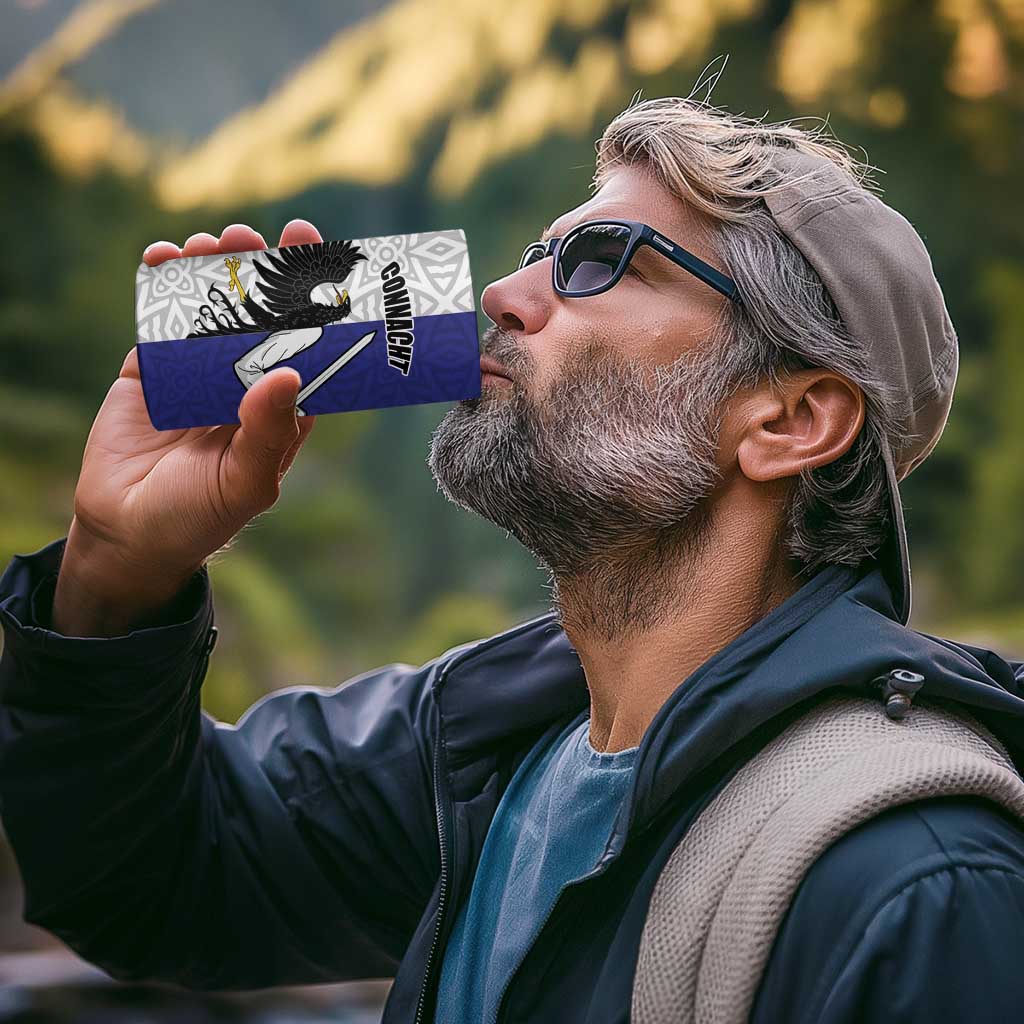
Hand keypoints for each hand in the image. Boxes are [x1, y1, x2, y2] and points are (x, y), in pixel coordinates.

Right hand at [52, 220, 322, 636]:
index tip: (319, 256)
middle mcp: (245, 381)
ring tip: (214, 243)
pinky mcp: (152, 368)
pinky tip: (165, 257)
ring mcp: (199, 371)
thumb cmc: (200, 516)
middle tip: (260, 236)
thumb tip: (289, 374)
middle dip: (263, 271)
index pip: (307, 345)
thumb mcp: (245, 482)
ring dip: (215, 269)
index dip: (314, 302)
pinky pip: (161, 318)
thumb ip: (268, 433)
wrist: (128, 534)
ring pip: (213, 307)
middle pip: (262, 314)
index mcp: (281, 407)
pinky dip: (163, 283)